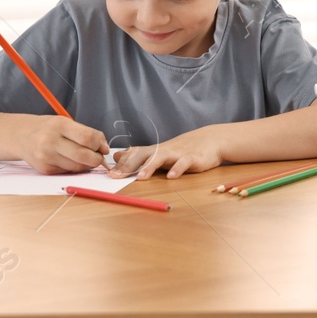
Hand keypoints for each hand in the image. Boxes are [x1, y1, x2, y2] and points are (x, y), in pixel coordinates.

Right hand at [15, 115, 109, 174]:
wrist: (20, 136)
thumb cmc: (49, 128)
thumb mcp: (66, 123)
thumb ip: (87, 133)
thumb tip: (104, 148)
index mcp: (59, 125)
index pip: (87, 138)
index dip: (100, 144)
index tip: (103, 147)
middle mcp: (50, 141)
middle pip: (83, 155)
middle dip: (97, 159)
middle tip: (99, 157)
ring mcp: (46, 157)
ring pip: (77, 167)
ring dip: (87, 165)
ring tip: (86, 158)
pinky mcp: (44, 169)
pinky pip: (68, 171)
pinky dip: (75, 168)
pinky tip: (72, 160)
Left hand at [109, 126, 226, 178]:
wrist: (210, 140)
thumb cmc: (182, 149)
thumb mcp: (159, 152)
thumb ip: (138, 155)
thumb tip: (117, 156)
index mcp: (153, 151)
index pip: (133, 155)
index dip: (120, 164)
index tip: (107, 173)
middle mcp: (162, 150)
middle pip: (142, 156)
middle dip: (128, 166)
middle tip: (115, 176)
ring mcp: (177, 153)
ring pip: (161, 158)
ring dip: (150, 167)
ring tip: (141, 177)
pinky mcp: (192, 158)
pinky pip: (184, 162)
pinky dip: (178, 169)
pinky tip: (172, 177)